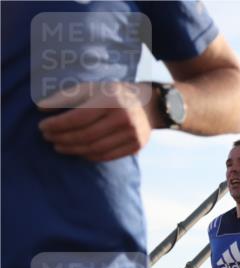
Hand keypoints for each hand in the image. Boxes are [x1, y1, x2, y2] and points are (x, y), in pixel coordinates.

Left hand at [37, 82, 155, 161]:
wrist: (148, 104)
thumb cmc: (112, 94)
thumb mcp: (91, 88)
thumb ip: (66, 96)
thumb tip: (40, 107)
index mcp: (110, 100)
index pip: (78, 118)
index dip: (57, 125)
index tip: (42, 127)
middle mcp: (123, 118)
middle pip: (85, 135)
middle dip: (62, 138)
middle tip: (47, 138)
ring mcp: (132, 134)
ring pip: (95, 148)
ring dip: (73, 150)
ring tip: (58, 146)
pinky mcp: (136, 146)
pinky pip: (107, 156)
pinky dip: (89, 156)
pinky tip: (78, 152)